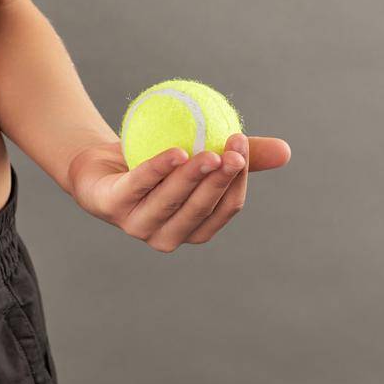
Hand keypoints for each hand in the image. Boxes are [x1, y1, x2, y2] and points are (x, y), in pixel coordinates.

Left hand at [67, 132, 290, 251]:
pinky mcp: (111, 207)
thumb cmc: (154, 162)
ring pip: (171, 200)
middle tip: (235, 151)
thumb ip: (235, 155)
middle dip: (220, 181)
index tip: (244, 148)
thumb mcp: (197, 154)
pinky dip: (158, 169)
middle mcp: (168, 235)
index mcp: (194, 228)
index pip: (224, 209)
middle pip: (200, 208)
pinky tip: (176, 152)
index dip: (238, 182)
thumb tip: (287, 150)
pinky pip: (139, 186)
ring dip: (192, 177)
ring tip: (210, 152)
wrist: (97, 162)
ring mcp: (138, 225)